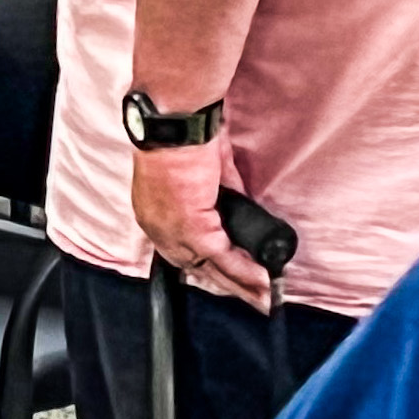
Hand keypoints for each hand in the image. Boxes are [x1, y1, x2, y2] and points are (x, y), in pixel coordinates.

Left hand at [131, 138, 271, 307]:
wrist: (175, 121)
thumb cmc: (186, 132)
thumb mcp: (207, 169)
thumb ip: (221, 191)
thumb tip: (239, 202)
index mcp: (155, 211)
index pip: (182, 249)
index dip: (208, 266)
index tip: (230, 276)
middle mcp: (158, 226)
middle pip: (195, 266)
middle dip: (227, 284)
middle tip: (253, 297)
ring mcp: (172, 230)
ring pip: (209, 267)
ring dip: (240, 284)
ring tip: (263, 297)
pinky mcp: (191, 227)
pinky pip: (221, 257)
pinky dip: (243, 271)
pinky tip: (261, 280)